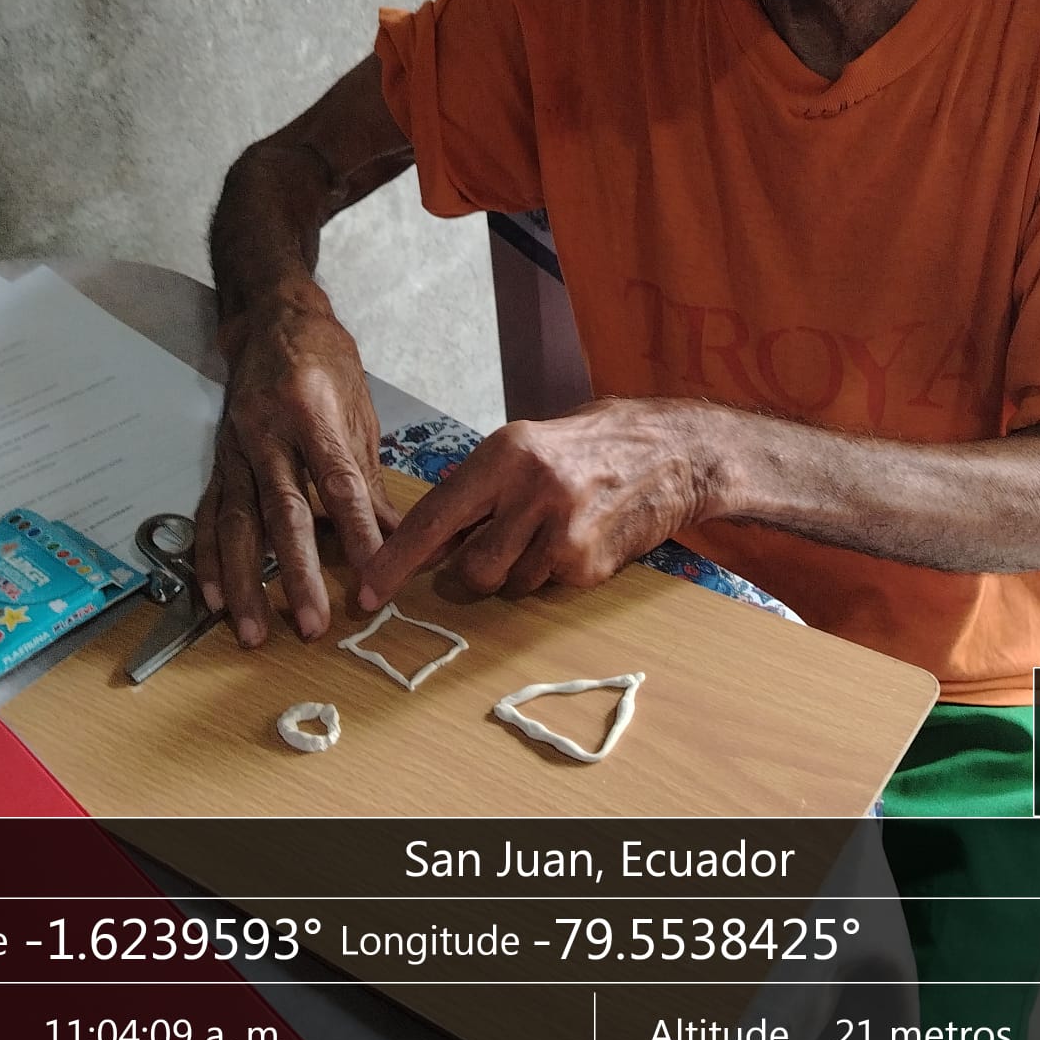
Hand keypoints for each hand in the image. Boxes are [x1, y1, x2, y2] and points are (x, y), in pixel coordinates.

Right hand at [195, 294, 399, 645]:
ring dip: (245, 581)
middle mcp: (267, 432)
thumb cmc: (327, 364)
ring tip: (254, 630)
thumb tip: (402, 540)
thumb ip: (371, 482)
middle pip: (282, 512)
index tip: (376, 579)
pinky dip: (209, 560)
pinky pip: (207, 516)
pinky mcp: (217, 461)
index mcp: (312, 413)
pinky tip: (214, 598)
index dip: (357, 534)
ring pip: (236, 523)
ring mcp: (235, 448)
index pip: (339, 485)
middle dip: (296, 573)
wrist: (275, 320)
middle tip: (313, 624)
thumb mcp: (359, 414)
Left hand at [358, 398, 722, 609]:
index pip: (432, 518)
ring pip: (509, 584)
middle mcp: (531, 491)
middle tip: (503, 542)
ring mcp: (563, 530)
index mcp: (505, 454)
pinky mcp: (589, 563)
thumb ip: (477, 489)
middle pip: (470, 568)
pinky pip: (548, 587)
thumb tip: (427, 541)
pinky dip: (555, 572)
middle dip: (476, 569)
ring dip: (520, 569)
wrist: (672, 452)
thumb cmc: (588, 446)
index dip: (395, 561)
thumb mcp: (524, 447)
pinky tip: (580, 537)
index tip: (367, 592)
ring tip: (552, 529)